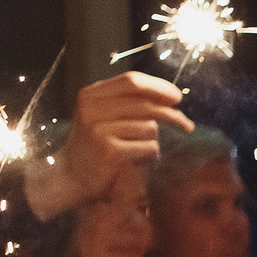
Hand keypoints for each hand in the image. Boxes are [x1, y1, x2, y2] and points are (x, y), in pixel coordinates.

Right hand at [24, 73, 190, 221]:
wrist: (70, 176)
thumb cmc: (94, 144)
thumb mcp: (102, 115)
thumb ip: (127, 102)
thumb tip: (169, 95)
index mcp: (91, 94)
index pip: (131, 81)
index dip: (158, 87)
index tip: (177, 97)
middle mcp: (92, 109)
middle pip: (145, 104)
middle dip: (171, 114)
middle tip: (186, 124)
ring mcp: (99, 130)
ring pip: (149, 127)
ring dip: (154, 141)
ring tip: (142, 150)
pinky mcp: (109, 151)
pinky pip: (148, 147)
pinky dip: (151, 155)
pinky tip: (141, 160)